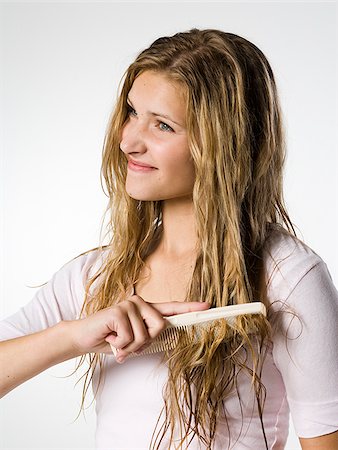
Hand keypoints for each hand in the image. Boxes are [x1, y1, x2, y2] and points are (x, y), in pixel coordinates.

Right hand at [68, 295, 209, 362]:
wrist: (85, 338)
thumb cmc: (111, 339)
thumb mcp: (134, 340)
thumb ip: (149, 336)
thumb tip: (166, 335)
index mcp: (146, 309)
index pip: (171, 308)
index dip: (190, 308)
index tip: (207, 306)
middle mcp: (140, 302)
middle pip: (161, 326)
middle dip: (145, 343)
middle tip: (128, 346)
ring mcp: (129, 304)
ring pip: (145, 336)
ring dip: (130, 348)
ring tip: (117, 342)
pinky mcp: (118, 311)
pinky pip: (130, 337)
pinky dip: (119, 346)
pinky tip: (109, 338)